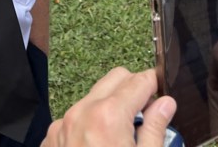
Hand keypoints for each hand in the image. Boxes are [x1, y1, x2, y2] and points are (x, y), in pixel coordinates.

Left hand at [42, 67, 175, 146]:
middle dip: (133, 89)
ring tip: (123, 134)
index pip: (139, 80)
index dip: (155, 85)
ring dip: (111, 105)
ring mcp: (63, 125)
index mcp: (108, 117)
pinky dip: (90, 122)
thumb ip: (156, 129)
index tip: (162, 95)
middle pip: (115, 78)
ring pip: (94, 96)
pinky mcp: (52, 138)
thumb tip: (165, 104)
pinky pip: (75, 116)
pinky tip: (99, 144)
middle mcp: (82, 113)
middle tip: (147, 114)